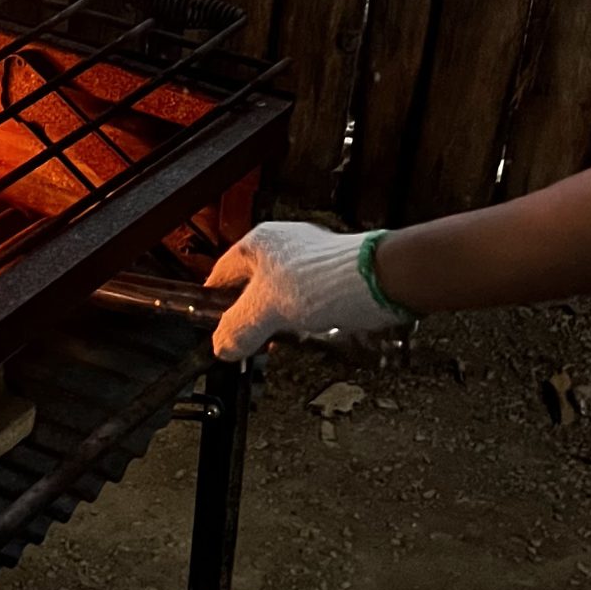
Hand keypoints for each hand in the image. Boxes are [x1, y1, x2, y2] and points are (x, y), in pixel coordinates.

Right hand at [206, 221, 410, 361]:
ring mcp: (307, 262)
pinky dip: (304, 319)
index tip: (212, 327)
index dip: (214, 305)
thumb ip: (238, 329)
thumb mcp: (266, 310)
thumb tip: (222, 345)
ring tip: (283, 336)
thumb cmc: (326, 280)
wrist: (378, 281)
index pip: (219, 276)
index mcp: (257, 243)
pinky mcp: (330, 277)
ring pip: (279, 297)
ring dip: (279, 320)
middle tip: (250, 339)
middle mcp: (282, 247)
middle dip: (251, 318)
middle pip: (250, 288)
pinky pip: (306, 302)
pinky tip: (309, 330)